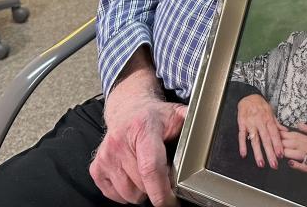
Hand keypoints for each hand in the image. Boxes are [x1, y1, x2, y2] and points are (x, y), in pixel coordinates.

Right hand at [88, 49, 186, 205]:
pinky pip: (114, 195)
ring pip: (128, 194)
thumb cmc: (155, 116)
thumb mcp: (177, 115)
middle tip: (163, 174)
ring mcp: (106, 155)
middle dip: (156, 187)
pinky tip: (133, 176)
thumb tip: (210, 135)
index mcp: (143, 128)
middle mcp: (120, 141)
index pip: (150, 167)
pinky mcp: (97, 167)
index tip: (172, 201)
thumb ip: (193, 126)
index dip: (162, 191)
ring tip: (147, 172)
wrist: (128, 109)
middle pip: (141, 185)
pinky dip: (125, 192)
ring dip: (141, 190)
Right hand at [237, 94, 283, 168]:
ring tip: (261, 163)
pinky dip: (242, 145)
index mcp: (269, 120)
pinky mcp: (242, 124)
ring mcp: (251, 124)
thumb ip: (277, 124)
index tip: (281, 155)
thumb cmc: (260, 105)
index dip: (278, 145)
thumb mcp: (271, 112)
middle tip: (274, 165)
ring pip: (255, 140)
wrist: (248, 96)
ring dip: (258, 152)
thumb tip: (286, 132)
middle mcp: (260, 122)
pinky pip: (242, 135)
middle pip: (266, 140)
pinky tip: (244, 154)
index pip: (274, 134)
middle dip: (270, 153)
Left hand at [279, 123, 306, 186]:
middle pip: (294, 143)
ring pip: (297, 153)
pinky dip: (297, 165)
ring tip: (277, 152)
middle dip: (282, 141)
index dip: (284, 133)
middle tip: (271, 140)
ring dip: (286, 152)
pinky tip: (290, 163)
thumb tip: (299, 124)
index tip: (275, 132)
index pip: (295, 134)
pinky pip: (304, 167)